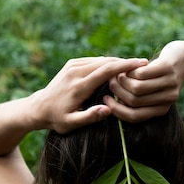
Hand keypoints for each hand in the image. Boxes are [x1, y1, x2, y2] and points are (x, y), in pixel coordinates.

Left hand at [34, 56, 148, 132]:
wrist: (38, 107)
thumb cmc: (57, 119)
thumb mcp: (71, 124)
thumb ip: (89, 117)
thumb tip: (108, 109)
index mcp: (79, 85)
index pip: (107, 70)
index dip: (126, 66)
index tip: (142, 63)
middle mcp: (76, 71)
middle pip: (107, 61)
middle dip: (126, 62)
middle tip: (144, 65)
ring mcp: (73, 65)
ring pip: (101, 59)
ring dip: (118, 62)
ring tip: (134, 68)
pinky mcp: (72, 63)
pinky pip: (94, 60)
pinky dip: (107, 63)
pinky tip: (117, 69)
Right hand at [105, 41, 183, 121]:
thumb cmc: (162, 76)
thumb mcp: (152, 90)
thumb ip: (137, 99)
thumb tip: (112, 105)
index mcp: (162, 109)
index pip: (135, 117)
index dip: (117, 110)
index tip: (106, 100)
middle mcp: (168, 99)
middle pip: (133, 101)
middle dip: (117, 91)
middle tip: (111, 81)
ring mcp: (169, 83)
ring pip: (136, 88)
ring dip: (122, 80)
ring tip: (119, 74)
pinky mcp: (167, 68)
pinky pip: (142, 73)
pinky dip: (131, 70)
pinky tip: (129, 67)